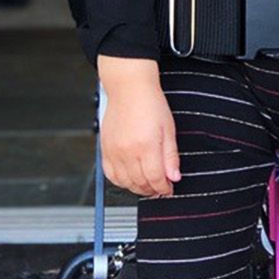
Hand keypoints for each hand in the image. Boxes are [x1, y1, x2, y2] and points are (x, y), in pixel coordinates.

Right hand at [97, 67, 181, 196]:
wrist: (129, 88)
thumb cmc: (150, 104)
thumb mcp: (168, 129)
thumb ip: (171, 156)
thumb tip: (174, 177)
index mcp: (146, 146)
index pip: (155, 179)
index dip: (164, 188)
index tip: (169, 188)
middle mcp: (128, 151)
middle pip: (140, 183)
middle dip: (153, 190)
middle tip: (160, 187)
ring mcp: (114, 151)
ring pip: (125, 182)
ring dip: (137, 188)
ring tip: (147, 184)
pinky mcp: (105, 149)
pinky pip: (110, 174)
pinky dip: (121, 181)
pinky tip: (130, 178)